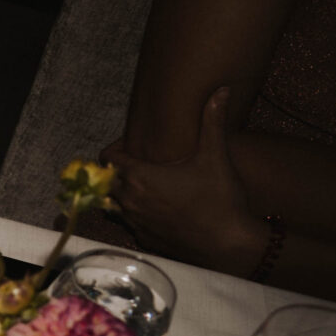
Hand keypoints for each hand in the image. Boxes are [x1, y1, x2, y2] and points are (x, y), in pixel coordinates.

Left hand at [104, 86, 268, 273]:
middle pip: (106, 181)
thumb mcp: (216, 156)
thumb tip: (221, 90)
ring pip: (112, 204)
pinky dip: (134, 214)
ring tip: (144, 187)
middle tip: (137, 165)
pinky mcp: (143, 240)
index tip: (131, 147)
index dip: (116, 150)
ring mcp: (134, 223)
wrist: (230, 244)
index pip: (107, 158)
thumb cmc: (221, 199)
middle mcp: (130, 201)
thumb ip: (212, 121)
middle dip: (116, 172)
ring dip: (122, 194)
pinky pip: (127, 224)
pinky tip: (156, 210)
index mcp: (140, 177)